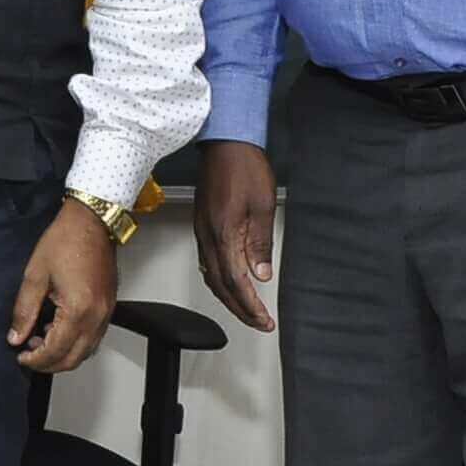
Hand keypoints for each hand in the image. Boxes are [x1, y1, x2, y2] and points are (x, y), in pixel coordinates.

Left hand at [9, 200, 118, 372]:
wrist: (91, 222)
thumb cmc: (65, 240)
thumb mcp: (35, 275)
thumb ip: (24, 310)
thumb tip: (16, 335)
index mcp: (78, 309)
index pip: (55, 351)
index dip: (35, 360)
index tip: (20, 357)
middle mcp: (97, 316)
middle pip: (74, 359)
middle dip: (49, 363)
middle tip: (28, 355)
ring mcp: (106, 313)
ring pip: (87, 351)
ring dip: (63, 355)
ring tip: (39, 343)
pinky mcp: (109, 307)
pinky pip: (94, 338)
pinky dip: (76, 344)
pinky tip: (58, 332)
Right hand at [194, 140, 278, 332]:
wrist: (224, 143)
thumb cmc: (243, 167)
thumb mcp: (262, 205)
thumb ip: (260, 243)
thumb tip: (262, 272)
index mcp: (223, 233)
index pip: (235, 281)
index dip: (250, 306)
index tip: (264, 320)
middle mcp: (207, 236)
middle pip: (220, 285)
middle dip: (240, 309)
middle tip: (259, 322)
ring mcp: (202, 231)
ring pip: (211, 276)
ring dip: (229, 297)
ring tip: (247, 309)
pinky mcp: (202, 225)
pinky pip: (207, 262)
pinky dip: (220, 280)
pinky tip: (230, 282)